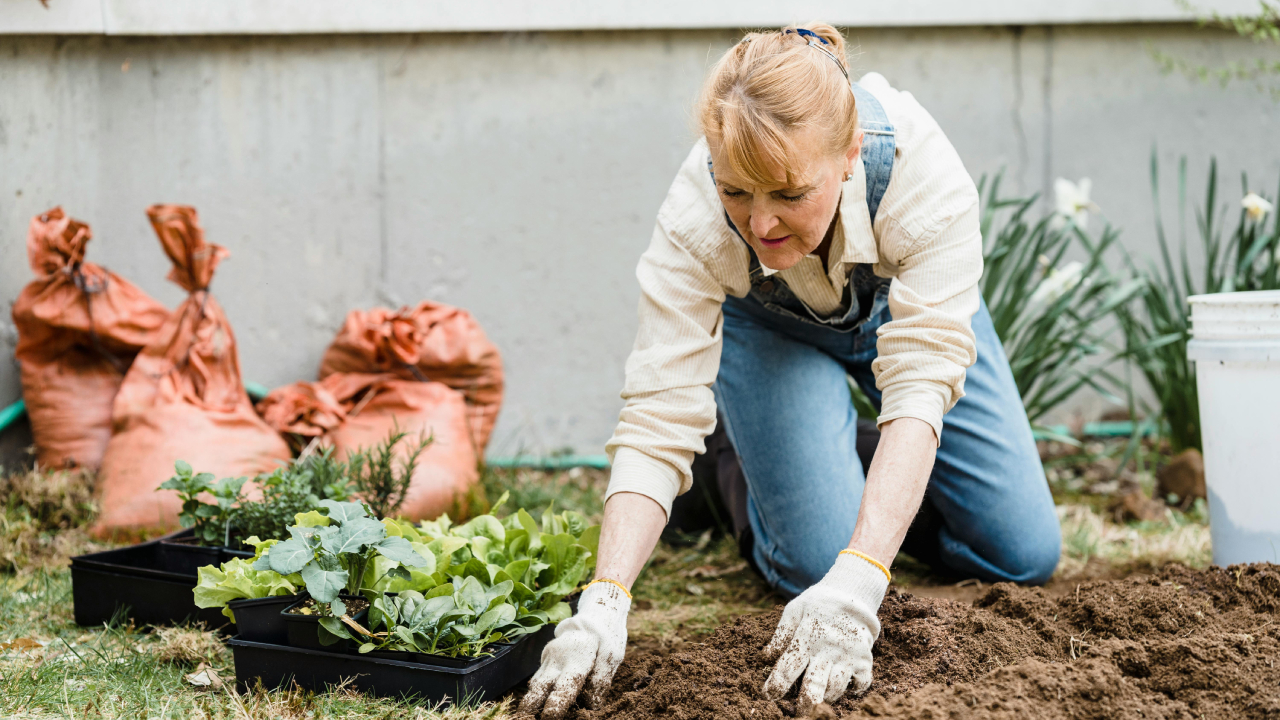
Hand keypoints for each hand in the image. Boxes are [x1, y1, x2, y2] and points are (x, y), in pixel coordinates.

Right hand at [519, 581, 629, 718]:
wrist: (594, 614)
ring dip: (531, 700)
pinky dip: (537, 691)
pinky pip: (538, 677)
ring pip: (535, 683)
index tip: (550, 717)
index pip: (564, 688)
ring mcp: (549, 657)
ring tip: (527, 714)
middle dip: (532, 705)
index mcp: (576, 659)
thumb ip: (601, 679)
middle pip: (540, 687)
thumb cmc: (606, 637)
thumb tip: (592, 704)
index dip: (556, 705)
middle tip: (526, 717)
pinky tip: (536, 704)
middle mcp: (558, 658)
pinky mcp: (546, 658)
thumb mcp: (612, 655)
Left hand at [762, 552, 888, 709]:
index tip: (768, 696)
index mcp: (806, 637)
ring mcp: (847, 656)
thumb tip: (766, 657)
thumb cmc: (818, 604)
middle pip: (814, 685)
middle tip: (799, 713)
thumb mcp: (794, 610)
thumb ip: (781, 633)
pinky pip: (860, 684)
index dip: (776, 684)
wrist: (853, 593)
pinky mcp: (864, 660)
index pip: (788, 666)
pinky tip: (844, 687)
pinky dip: (852, 690)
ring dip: (825, 697)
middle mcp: (827, 649)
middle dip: (804, 703)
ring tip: (818, 698)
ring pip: (836, 688)